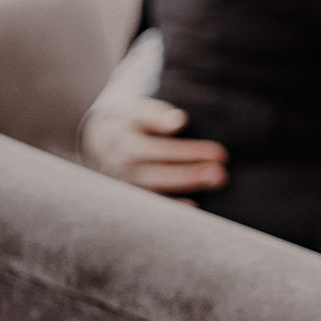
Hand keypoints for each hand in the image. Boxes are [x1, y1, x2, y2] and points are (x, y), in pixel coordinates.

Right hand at [80, 95, 227, 196]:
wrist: (98, 142)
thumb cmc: (128, 123)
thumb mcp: (137, 112)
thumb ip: (156, 114)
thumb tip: (179, 121)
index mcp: (126, 142)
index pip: (162, 149)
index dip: (190, 152)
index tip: (220, 154)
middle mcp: (123, 167)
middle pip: (160, 174)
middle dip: (192, 175)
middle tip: (221, 174)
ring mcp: (125, 187)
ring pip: (157, 192)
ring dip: (186, 191)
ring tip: (215, 183)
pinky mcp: (129, 200)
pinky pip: (151, 209)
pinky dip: (173, 208)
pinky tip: (196, 206)